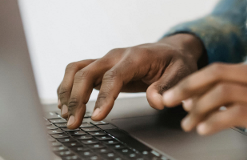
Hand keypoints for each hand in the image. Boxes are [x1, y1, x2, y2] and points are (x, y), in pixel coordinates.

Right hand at [58, 34, 203, 128]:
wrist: (169, 50)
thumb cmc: (175, 62)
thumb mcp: (180, 73)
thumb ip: (167, 87)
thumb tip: (156, 102)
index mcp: (135, 57)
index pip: (114, 76)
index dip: (103, 97)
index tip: (96, 117)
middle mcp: (116, 56)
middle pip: (87, 72)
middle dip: (76, 98)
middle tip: (74, 122)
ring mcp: (105, 60)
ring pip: (76, 70)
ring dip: (67, 92)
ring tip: (66, 115)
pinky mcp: (100, 67)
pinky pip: (77, 72)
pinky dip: (67, 87)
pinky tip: (66, 105)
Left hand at [162, 60, 246, 158]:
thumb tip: (226, 99)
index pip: (223, 69)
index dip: (197, 81)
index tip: (182, 95)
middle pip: (216, 73)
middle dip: (187, 87)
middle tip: (169, 101)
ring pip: (221, 93)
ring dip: (197, 108)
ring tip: (187, 123)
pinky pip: (234, 114)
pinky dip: (213, 121)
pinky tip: (204, 130)